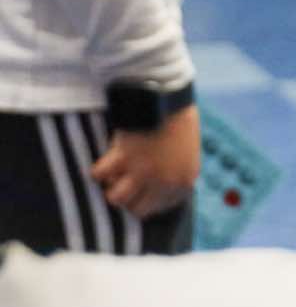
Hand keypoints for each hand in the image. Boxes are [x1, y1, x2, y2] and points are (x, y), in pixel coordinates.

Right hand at [92, 103, 199, 218]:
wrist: (167, 97)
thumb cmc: (177, 119)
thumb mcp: (185, 151)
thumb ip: (174, 171)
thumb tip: (154, 185)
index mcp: (184, 181)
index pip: (160, 208)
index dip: (146, 201)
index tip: (138, 194)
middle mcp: (164, 182)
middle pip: (137, 209)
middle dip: (128, 197)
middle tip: (121, 184)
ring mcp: (143, 172)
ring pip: (116, 198)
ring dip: (111, 186)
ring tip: (111, 176)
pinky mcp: (123, 158)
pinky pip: (100, 175)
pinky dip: (98, 169)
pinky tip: (102, 162)